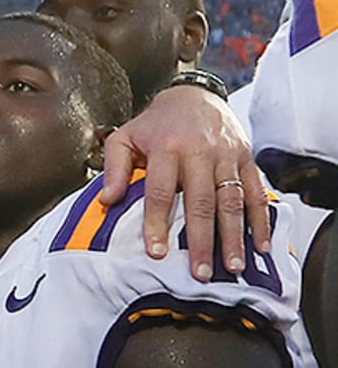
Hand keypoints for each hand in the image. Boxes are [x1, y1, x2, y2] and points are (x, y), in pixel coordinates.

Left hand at [100, 85, 268, 280]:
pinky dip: (260, 219)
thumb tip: (107, 201)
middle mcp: (200, 152)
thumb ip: (114, 168)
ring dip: (234, 236)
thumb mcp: (125, 137)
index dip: (158, 223)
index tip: (156, 253)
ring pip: (232, 200)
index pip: (161, 192)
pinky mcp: (246, 158)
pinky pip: (256, 191)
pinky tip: (261, 244)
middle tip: (200, 273)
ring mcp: (227, 155)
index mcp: (167, 147)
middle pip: (201, 202)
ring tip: (233, 267)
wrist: (194, 94)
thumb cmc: (156, 124)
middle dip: (202, 240)